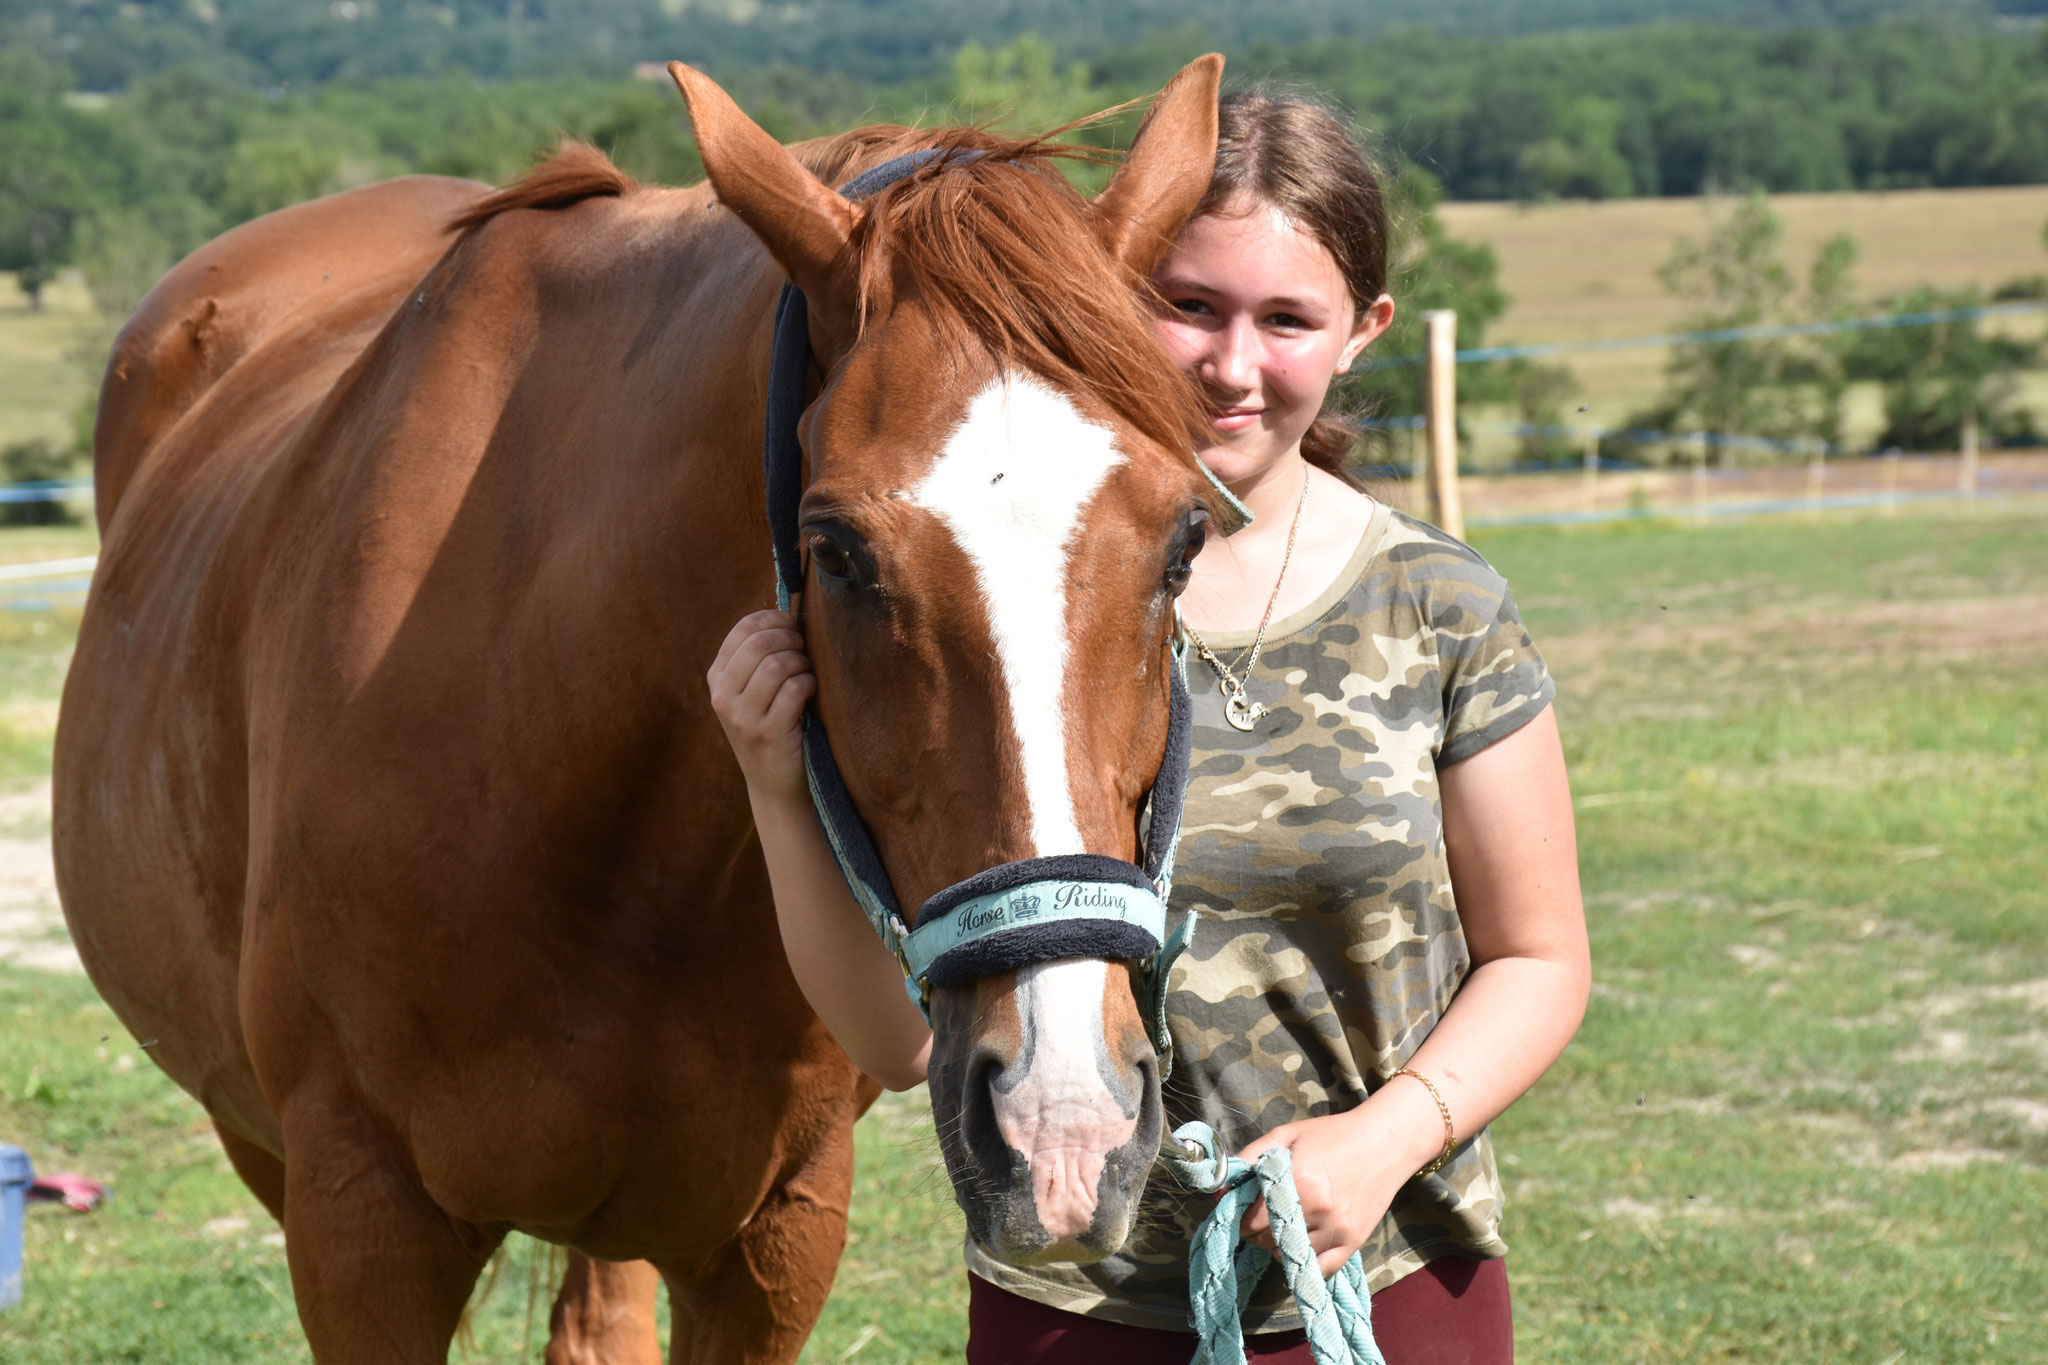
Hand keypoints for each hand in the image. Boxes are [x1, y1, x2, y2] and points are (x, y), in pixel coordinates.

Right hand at [708, 607, 814, 801]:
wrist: (773, 783)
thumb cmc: (771, 727)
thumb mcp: (751, 692)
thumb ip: (758, 657)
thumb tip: (789, 613)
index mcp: (717, 678)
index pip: (743, 629)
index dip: (774, 618)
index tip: (793, 626)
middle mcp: (723, 696)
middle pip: (760, 643)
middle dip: (791, 639)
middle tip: (804, 651)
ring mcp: (743, 717)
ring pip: (777, 665)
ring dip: (801, 663)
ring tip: (806, 673)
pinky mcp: (768, 733)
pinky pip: (794, 690)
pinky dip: (808, 684)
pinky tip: (810, 692)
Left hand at [1234, 1086, 1440, 1277]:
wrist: (1385, 1142)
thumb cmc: (1332, 1135)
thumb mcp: (1287, 1135)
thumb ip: (1249, 1158)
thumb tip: (1219, 1188)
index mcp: (1298, 1180)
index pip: (1252, 1221)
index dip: (1241, 1217)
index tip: (1243, 1209)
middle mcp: (1318, 1209)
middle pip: (1267, 1241)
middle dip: (1257, 1231)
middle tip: (1262, 1215)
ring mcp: (1338, 1229)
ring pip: (1289, 1257)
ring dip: (1279, 1245)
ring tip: (1285, 1224)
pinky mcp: (1354, 1242)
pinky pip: (1320, 1269)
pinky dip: (1306, 1261)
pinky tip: (1303, 1241)